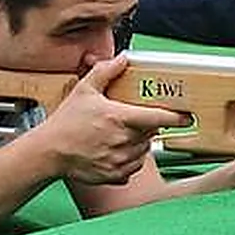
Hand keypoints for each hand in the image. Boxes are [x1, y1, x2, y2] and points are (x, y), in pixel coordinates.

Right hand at [39, 55, 190, 185]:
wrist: (47, 152)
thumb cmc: (65, 122)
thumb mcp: (85, 90)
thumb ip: (106, 71)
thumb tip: (123, 58)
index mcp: (120, 118)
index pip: (158, 119)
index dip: (177, 118)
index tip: (187, 116)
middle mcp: (123, 141)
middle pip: (151, 134)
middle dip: (146, 127)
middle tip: (129, 121)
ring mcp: (119, 160)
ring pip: (144, 152)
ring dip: (138, 144)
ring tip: (117, 137)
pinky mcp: (114, 176)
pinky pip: (133, 168)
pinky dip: (129, 161)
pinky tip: (114, 151)